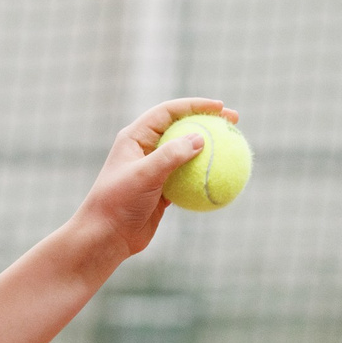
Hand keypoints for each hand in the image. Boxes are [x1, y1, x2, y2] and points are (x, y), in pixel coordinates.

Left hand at [71, 99, 237, 258]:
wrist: (106, 237)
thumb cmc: (118, 202)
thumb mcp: (144, 175)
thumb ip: (170, 156)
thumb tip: (200, 139)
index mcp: (136, 137)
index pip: (168, 112)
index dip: (195, 105)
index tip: (219, 107)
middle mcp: (146, 149)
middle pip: (182, 128)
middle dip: (208, 122)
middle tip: (234, 121)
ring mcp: (155, 170)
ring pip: (188, 153)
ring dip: (211, 150)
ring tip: (235, 147)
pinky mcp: (163, 190)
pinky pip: (189, 178)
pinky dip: (205, 176)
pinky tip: (225, 178)